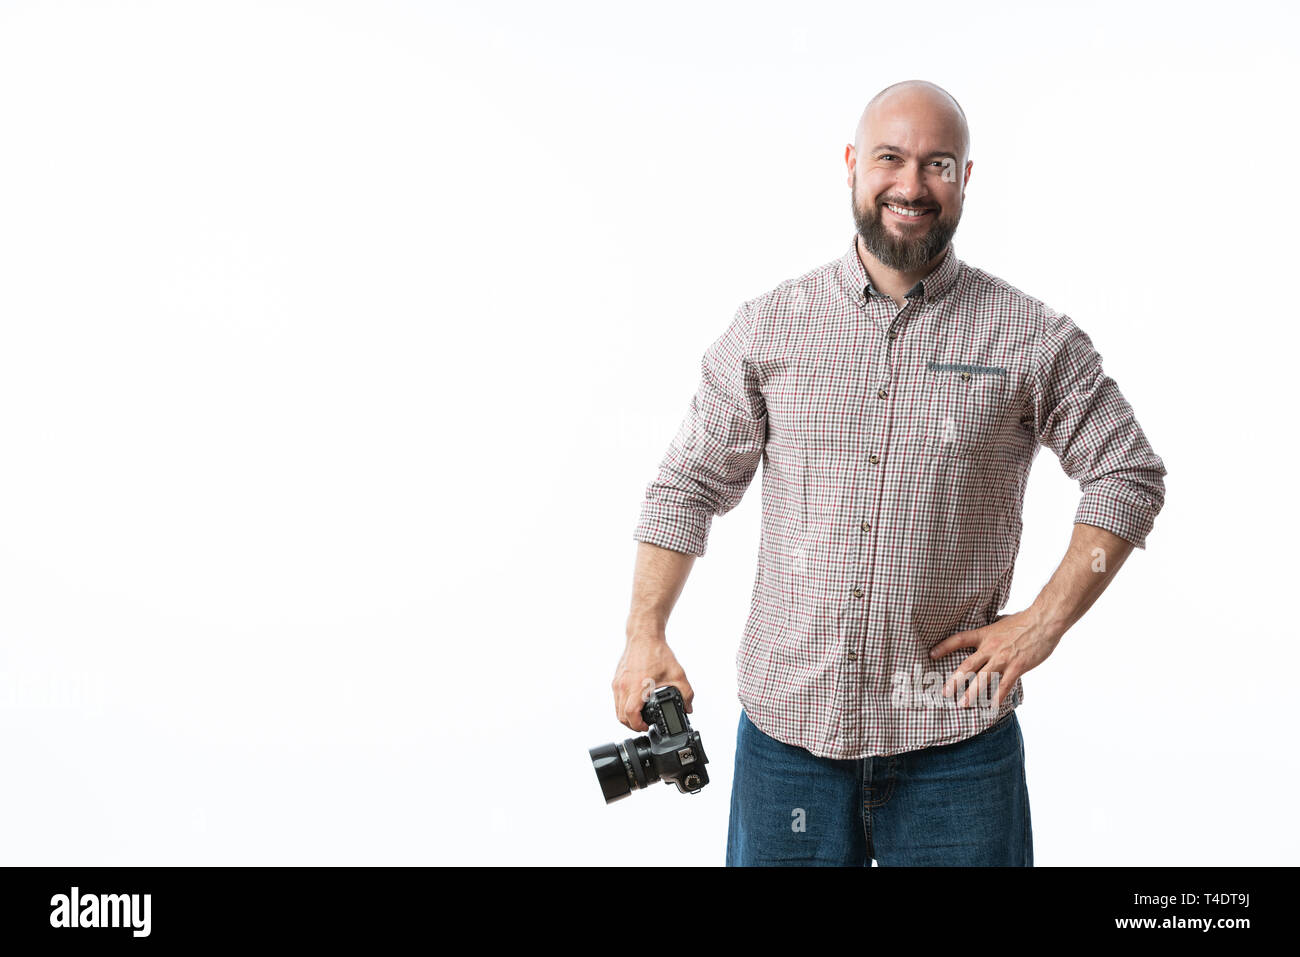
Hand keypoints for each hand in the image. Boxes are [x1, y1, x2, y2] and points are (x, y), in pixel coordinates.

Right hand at [611, 635, 693, 731]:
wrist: (644, 636)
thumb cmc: (657, 652)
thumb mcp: (677, 674)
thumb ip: (686, 693)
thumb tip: (688, 708)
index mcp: (637, 686)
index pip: (630, 714)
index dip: (637, 725)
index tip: (646, 726)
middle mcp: (624, 685)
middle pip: (621, 715)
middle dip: (632, 725)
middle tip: (644, 725)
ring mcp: (618, 683)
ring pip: (617, 708)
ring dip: (626, 716)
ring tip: (639, 718)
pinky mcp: (616, 679)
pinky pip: (616, 699)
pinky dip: (624, 706)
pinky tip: (634, 704)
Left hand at [927, 608, 1062, 709]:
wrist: (1044, 621)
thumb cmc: (1024, 620)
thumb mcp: (1001, 622)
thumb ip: (992, 631)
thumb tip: (987, 634)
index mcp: (985, 635)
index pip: (959, 639)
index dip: (944, 646)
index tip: (931, 654)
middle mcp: (990, 647)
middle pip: (967, 666)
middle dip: (955, 680)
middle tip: (945, 692)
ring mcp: (1003, 658)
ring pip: (983, 678)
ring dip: (972, 693)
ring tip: (963, 704)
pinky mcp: (1017, 667)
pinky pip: (1005, 685)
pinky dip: (997, 697)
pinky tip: (991, 706)